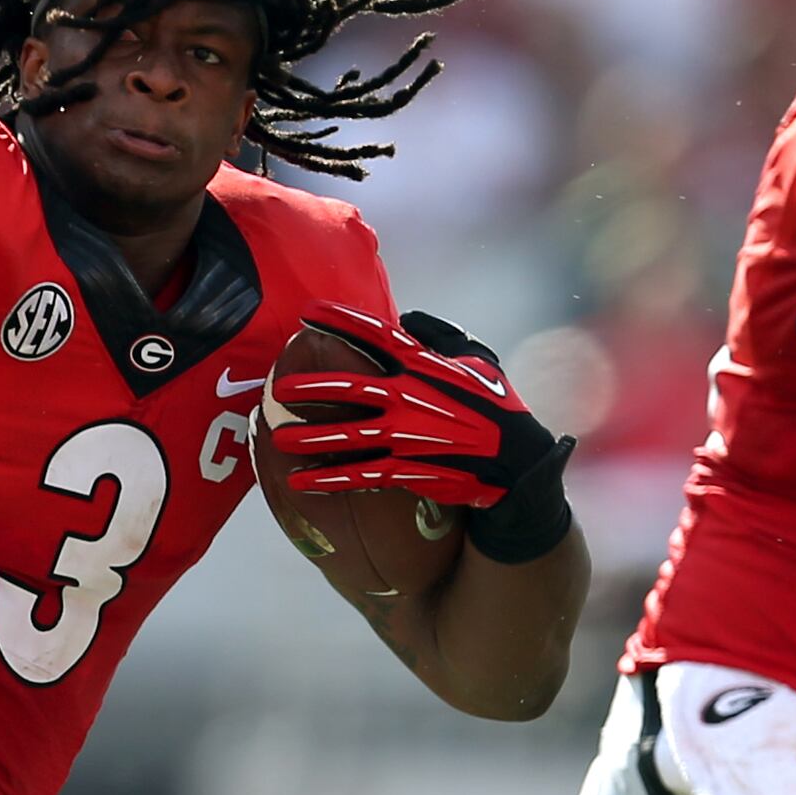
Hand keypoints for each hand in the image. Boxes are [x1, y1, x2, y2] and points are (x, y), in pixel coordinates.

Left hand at [265, 307, 576, 562]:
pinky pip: (359, 475)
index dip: (340, 321)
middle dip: (310, 386)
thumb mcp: (476, 361)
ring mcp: (406, 436)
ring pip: (346, 435)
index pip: (375, 336)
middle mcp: (410, 398)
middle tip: (280, 386)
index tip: (309, 311)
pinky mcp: (407, 470)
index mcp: (425, 366)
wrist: (517, 463)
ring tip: (277, 437)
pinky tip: (300, 482)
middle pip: (348, 387)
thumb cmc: (498, 406)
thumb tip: (407, 319)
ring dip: (308, 436)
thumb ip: (439, 338)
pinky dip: (328, 479)